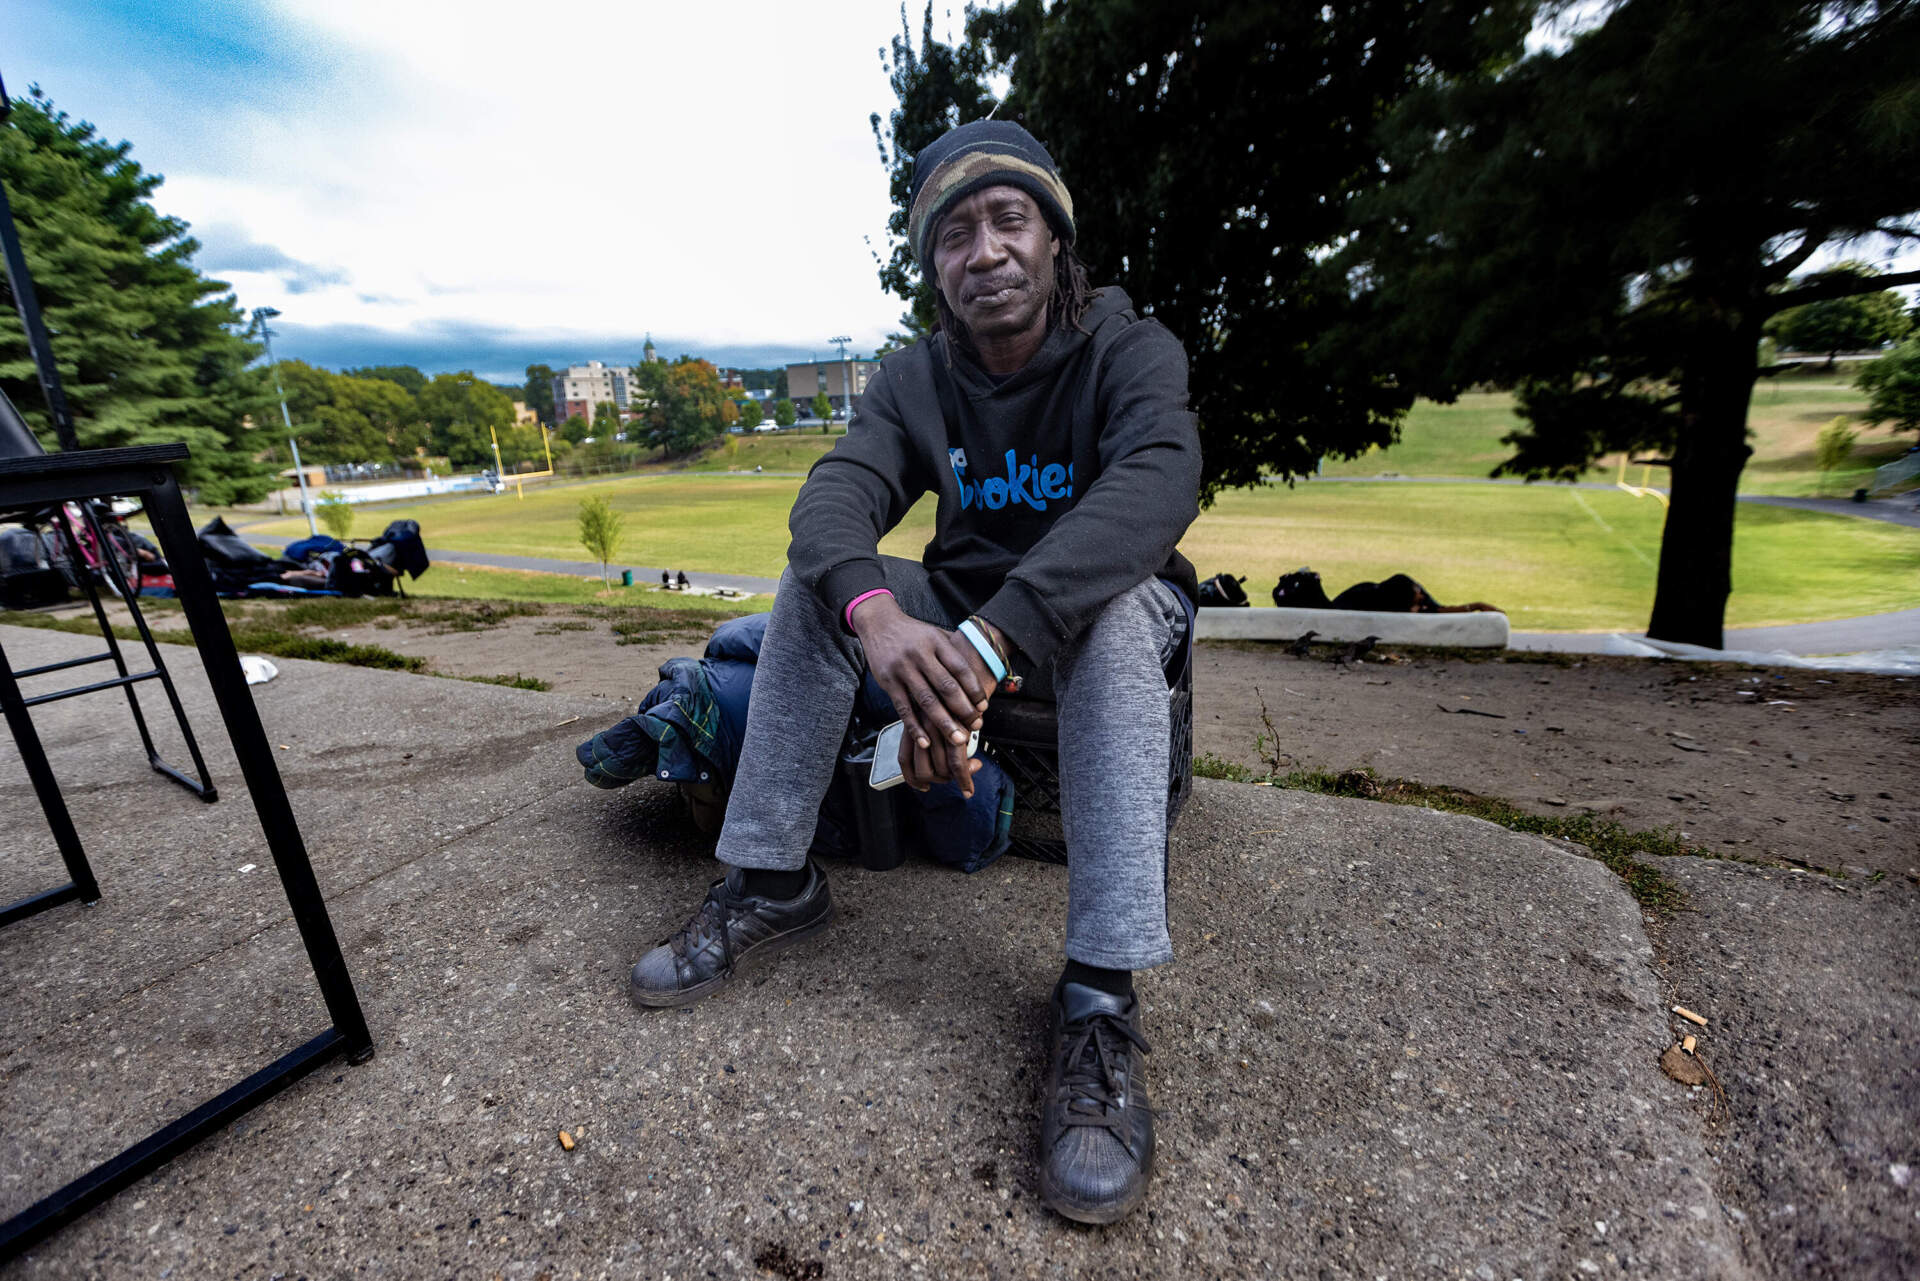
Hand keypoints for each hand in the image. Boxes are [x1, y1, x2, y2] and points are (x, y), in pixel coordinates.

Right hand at [852, 594, 993, 794]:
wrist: (878, 623)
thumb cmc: (913, 633)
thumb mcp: (936, 634)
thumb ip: (954, 650)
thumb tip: (983, 666)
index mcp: (936, 643)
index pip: (960, 669)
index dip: (974, 689)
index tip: (983, 706)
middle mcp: (920, 655)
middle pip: (946, 686)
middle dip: (963, 709)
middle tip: (975, 726)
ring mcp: (903, 669)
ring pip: (926, 700)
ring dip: (943, 723)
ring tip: (957, 739)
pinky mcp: (888, 682)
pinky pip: (904, 708)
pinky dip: (914, 727)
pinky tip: (925, 741)